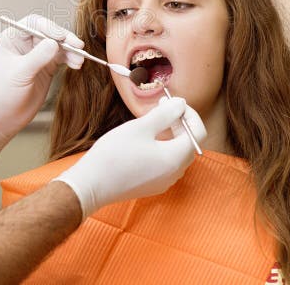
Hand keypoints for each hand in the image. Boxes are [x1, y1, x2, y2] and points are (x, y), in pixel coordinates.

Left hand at [0, 15, 83, 152]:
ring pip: (58, 46)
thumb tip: (55, 43)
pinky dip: (70, 60)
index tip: (62, 37)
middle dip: (65, 39)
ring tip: (79, 60)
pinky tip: (77, 65)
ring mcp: (37, 55)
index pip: (34, 23)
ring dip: (70, 51)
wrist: (2, 118)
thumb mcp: (20, 74)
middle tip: (78, 46)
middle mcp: (25, 44)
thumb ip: (37, 57)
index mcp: (13, 38)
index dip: (50, 27)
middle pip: (49, 32)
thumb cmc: (2, 94)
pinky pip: (62, 58)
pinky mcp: (46, 67)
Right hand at [53, 97, 206, 217]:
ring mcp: (164, 181)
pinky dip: (162, 147)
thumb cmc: (114, 154)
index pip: (198, 133)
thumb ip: (165, 114)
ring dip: (171, 134)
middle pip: (189, 143)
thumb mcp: (140, 127)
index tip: (174, 103)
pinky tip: (145, 139)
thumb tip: (181, 104)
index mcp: (176, 158)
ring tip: (153, 120)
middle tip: (163, 106)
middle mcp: (175, 173)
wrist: (91, 185)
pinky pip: (166, 163)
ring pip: (177, 153)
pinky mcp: (152, 185)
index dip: (190, 114)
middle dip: (180, 122)